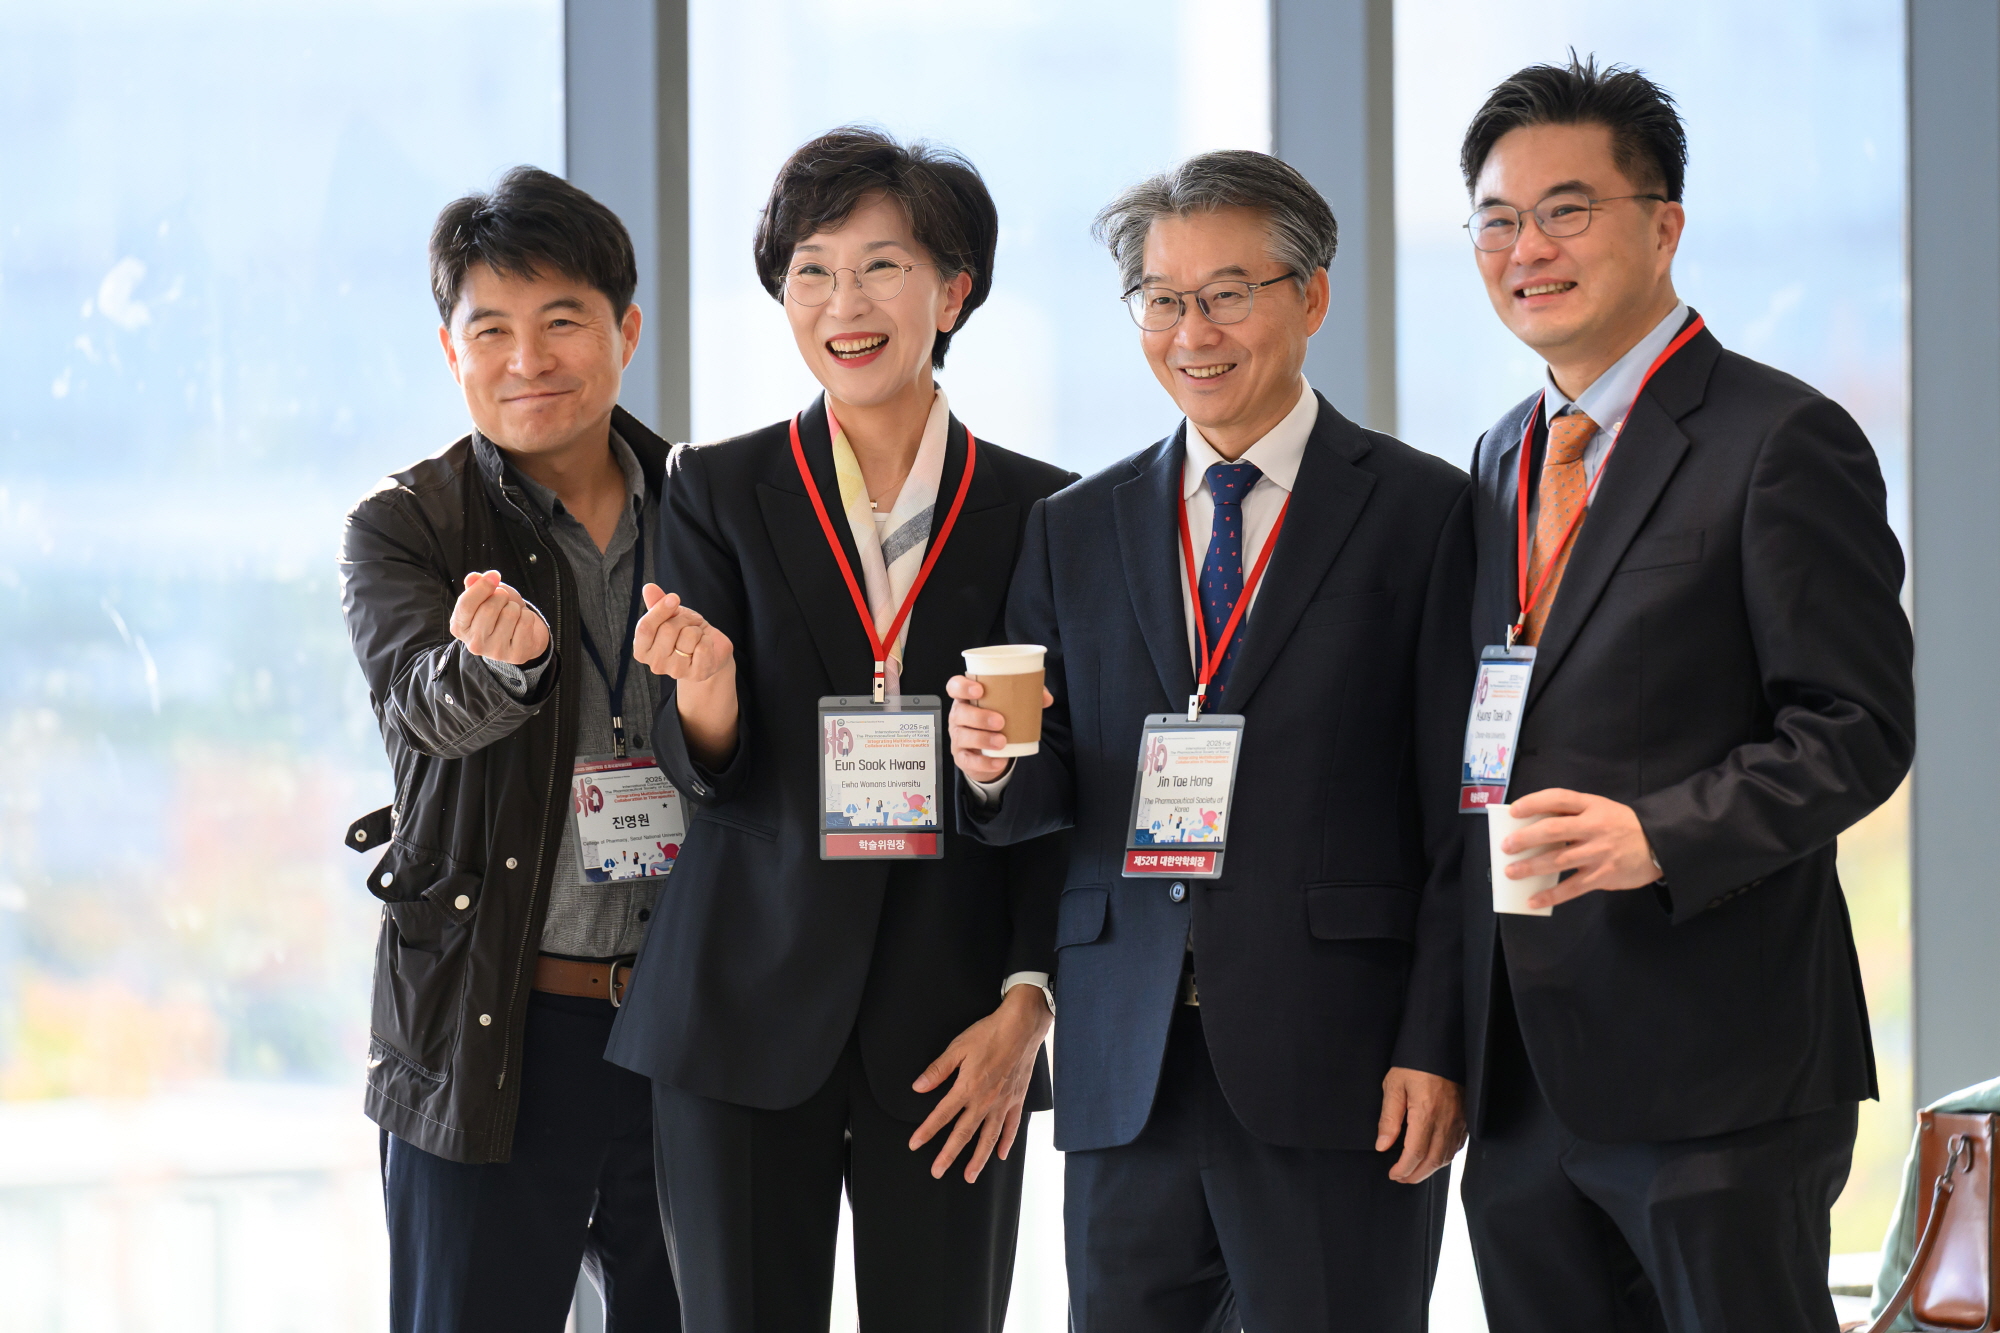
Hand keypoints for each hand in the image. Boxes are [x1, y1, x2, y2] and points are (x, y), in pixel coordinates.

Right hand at [450, 570, 548, 664]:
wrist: (523, 635)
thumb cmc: (500, 613)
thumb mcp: (485, 596)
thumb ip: (476, 585)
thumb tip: (473, 577)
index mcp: (459, 627)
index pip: (465, 604)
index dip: (482, 586)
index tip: (494, 576)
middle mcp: (474, 644)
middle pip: (489, 608)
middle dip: (501, 596)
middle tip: (504, 601)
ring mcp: (495, 652)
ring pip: (510, 614)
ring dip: (515, 607)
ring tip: (513, 615)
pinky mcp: (516, 655)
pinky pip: (526, 622)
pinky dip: (527, 616)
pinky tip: (522, 624)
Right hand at [633, 585, 733, 681]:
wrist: (710, 651)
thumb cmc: (684, 632)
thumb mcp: (670, 615)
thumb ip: (657, 603)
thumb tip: (648, 587)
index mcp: (642, 650)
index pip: (645, 628)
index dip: (660, 609)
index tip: (674, 598)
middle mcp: (656, 664)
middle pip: (668, 629)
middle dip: (684, 618)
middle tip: (690, 622)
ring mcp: (676, 671)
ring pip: (688, 636)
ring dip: (697, 629)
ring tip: (697, 635)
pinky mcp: (697, 674)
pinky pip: (703, 646)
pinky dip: (708, 639)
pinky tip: (706, 646)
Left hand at [909, 983, 1052, 1182]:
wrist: (1022, 1027)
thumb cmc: (989, 1034)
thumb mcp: (958, 1047)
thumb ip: (938, 1070)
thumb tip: (918, 1087)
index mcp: (967, 1088)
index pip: (942, 1115)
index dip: (927, 1131)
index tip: (914, 1145)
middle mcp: (984, 1101)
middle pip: (964, 1134)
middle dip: (949, 1155)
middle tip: (938, 1172)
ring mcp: (1002, 1103)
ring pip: (989, 1137)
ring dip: (978, 1158)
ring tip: (970, 1176)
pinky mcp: (1016, 1100)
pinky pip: (1012, 1127)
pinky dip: (1007, 1142)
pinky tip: (1001, 1154)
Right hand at [945, 675, 1051, 783]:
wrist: (990, 748)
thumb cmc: (997, 718)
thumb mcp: (1008, 705)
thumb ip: (1027, 696)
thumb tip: (1046, 698)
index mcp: (966, 698)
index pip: (954, 687)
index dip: (962, 687)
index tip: (979, 690)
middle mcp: (958, 715)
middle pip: (960, 713)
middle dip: (979, 717)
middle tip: (1000, 721)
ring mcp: (958, 736)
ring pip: (963, 736)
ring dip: (982, 739)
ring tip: (1002, 741)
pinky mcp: (962, 756)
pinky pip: (969, 760)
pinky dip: (984, 762)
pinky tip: (999, 761)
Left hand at [1376, 1067, 1464, 1183]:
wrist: (1442, 1046)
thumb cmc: (1414, 1063)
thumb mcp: (1394, 1086)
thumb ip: (1388, 1118)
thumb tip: (1383, 1146)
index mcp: (1426, 1112)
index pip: (1415, 1153)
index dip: (1403, 1168)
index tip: (1392, 1174)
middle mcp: (1445, 1120)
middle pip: (1432, 1160)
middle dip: (1415, 1175)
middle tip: (1400, 1178)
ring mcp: (1458, 1120)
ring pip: (1446, 1156)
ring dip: (1429, 1169)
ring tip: (1413, 1172)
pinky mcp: (1465, 1118)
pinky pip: (1456, 1147)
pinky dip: (1443, 1158)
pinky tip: (1433, 1158)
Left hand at [1503, 788, 1660, 908]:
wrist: (1660, 844)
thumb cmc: (1620, 825)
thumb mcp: (1600, 809)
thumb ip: (1571, 815)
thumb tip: (1531, 829)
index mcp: (1592, 806)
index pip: (1559, 798)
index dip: (1534, 802)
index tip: (1513, 811)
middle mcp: (1594, 827)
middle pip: (1554, 830)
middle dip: (1526, 838)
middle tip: (1506, 846)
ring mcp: (1599, 853)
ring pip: (1559, 860)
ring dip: (1531, 867)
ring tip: (1511, 872)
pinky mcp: (1604, 876)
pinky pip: (1572, 887)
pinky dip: (1551, 895)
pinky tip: (1533, 900)